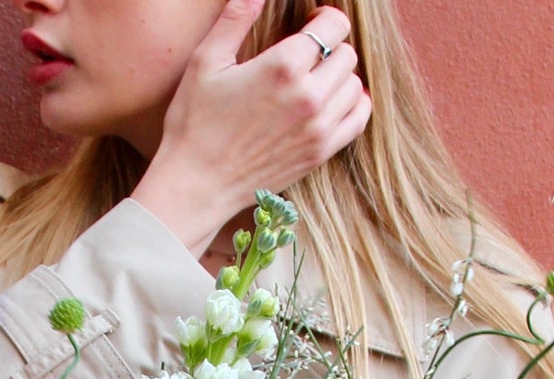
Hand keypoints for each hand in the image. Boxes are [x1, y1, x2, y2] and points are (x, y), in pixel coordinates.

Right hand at [130, 1, 371, 256]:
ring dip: (341, 77)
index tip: (310, 23)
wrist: (197, 186)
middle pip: (347, 54)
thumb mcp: (206, 62)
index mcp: (283, 67)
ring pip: (355, 86)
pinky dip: (353, 105)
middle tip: (310, 54)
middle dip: (331, 47)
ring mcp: (318, 129)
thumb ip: (236, 18)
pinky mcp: (319, 154)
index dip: (324, 18)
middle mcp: (308, 97)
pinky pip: (358, 119)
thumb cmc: (195, 124)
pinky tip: (333, 102)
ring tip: (318, 79)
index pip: (333, 25)